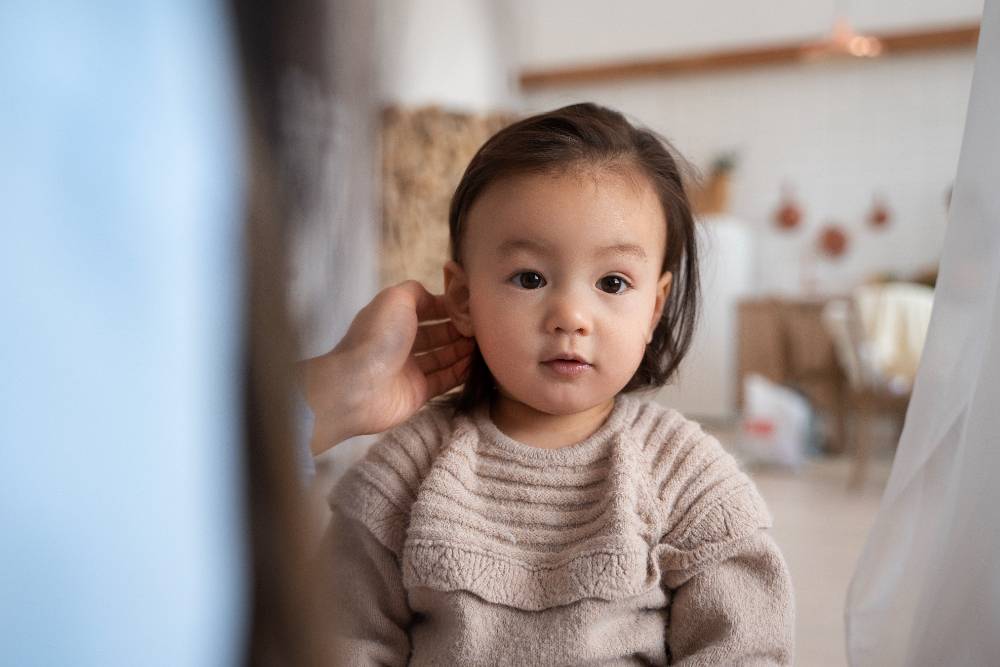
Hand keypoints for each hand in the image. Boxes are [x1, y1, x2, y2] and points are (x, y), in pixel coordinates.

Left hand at [302, 280, 473, 453]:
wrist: (360, 386)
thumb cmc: (378, 337)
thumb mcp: (395, 298)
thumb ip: (416, 291)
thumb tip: (434, 297)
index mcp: (393, 319)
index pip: (426, 310)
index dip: (448, 308)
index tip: (472, 307)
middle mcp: (401, 343)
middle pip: (436, 334)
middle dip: (459, 330)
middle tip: (484, 328)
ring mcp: (409, 370)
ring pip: (442, 357)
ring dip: (462, 350)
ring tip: (485, 344)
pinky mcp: (418, 393)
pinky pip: (444, 381)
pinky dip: (460, 373)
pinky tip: (476, 365)